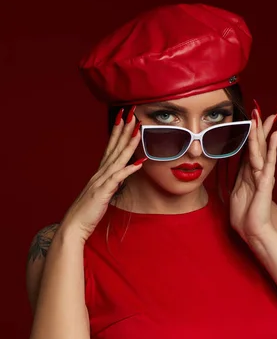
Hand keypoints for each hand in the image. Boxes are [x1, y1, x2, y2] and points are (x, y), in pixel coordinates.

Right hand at [60, 106, 146, 242]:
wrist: (74, 225)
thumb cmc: (87, 212)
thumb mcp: (101, 195)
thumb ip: (110, 184)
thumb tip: (120, 178)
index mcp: (99, 173)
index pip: (110, 148)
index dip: (117, 132)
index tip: (124, 118)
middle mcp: (99, 173)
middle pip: (113, 147)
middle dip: (123, 130)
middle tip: (131, 113)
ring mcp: (100, 181)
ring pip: (117, 159)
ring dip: (128, 144)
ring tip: (138, 130)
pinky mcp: (103, 192)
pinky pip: (118, 178)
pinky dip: (128, 169)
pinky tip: (139, 162)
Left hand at [229, 102, 276, 243]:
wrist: (252, 231)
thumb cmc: (244, 216)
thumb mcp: (236, 193)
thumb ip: (238, 179)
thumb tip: (238, 168)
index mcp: (248, 174)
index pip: (249, 149)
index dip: (250, 134)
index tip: (251, 119)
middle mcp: (257, 171)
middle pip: (258, 144)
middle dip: (260, 127)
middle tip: (260, 109)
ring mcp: (263, 175)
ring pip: (261, 149)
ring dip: (262, 131)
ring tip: (264, 115)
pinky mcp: (266, 181)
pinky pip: (268, 161)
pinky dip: (271, 147)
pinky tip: (274, 134)